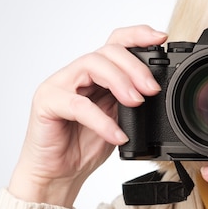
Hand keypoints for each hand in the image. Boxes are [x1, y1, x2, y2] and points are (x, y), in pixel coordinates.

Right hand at [8, 25, 166, 206]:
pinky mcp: (47, 103)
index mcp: (96, 74)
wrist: (58, 173)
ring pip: (92, 65)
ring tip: (136, 103)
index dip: (137, 35)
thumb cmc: (84, 145)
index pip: (116, 43)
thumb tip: (155, 91)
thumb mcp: (119, 120)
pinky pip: (78, 104)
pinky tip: (117, 134)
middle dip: (135, 66)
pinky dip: (102, 120)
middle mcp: (77, 74)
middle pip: (107, 51)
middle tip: (152, 89)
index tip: (160, 38)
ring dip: (120, 82)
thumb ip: (131, 101)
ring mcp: (59, 85)